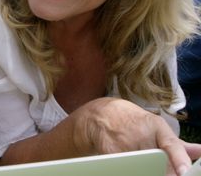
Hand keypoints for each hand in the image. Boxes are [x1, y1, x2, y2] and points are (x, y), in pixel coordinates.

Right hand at [73, 97, 200, 175]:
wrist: (101, 115)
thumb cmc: (134, 123)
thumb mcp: (156, 127)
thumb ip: (178, 145)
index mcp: (156, 127)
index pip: (171, 144)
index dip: (179, 159)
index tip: (184, 172)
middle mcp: (141, 135)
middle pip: (156, 164)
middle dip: (160, 171)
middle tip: (157, 168)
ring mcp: (124, 144)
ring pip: (140, 169)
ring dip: (143, 170)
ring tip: (140, 163)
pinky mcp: (109, 153)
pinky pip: (124, 169)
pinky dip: (128, 170)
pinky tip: (126, 164)